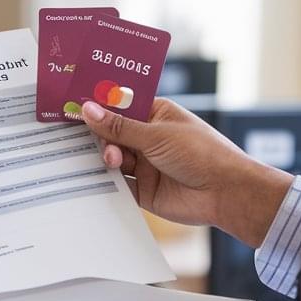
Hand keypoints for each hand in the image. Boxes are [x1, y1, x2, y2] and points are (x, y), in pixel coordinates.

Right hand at [77, 99, 292, 246]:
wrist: (226, 193)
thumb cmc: (202, 153)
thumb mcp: (157, 134)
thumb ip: (119, 126)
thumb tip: (89, 109)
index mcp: (156, 115)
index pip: (120, 106)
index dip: (99, 107)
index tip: (75, 106)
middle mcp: (149, 138)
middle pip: (112, 134)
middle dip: (99, 136)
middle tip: (86, 137)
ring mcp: (146, 164)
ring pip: (113, 159)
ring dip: (107, 158)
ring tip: (113, 160)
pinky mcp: (144, 190)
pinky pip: (118, 185)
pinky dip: (108, 182)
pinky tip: (100, 178)